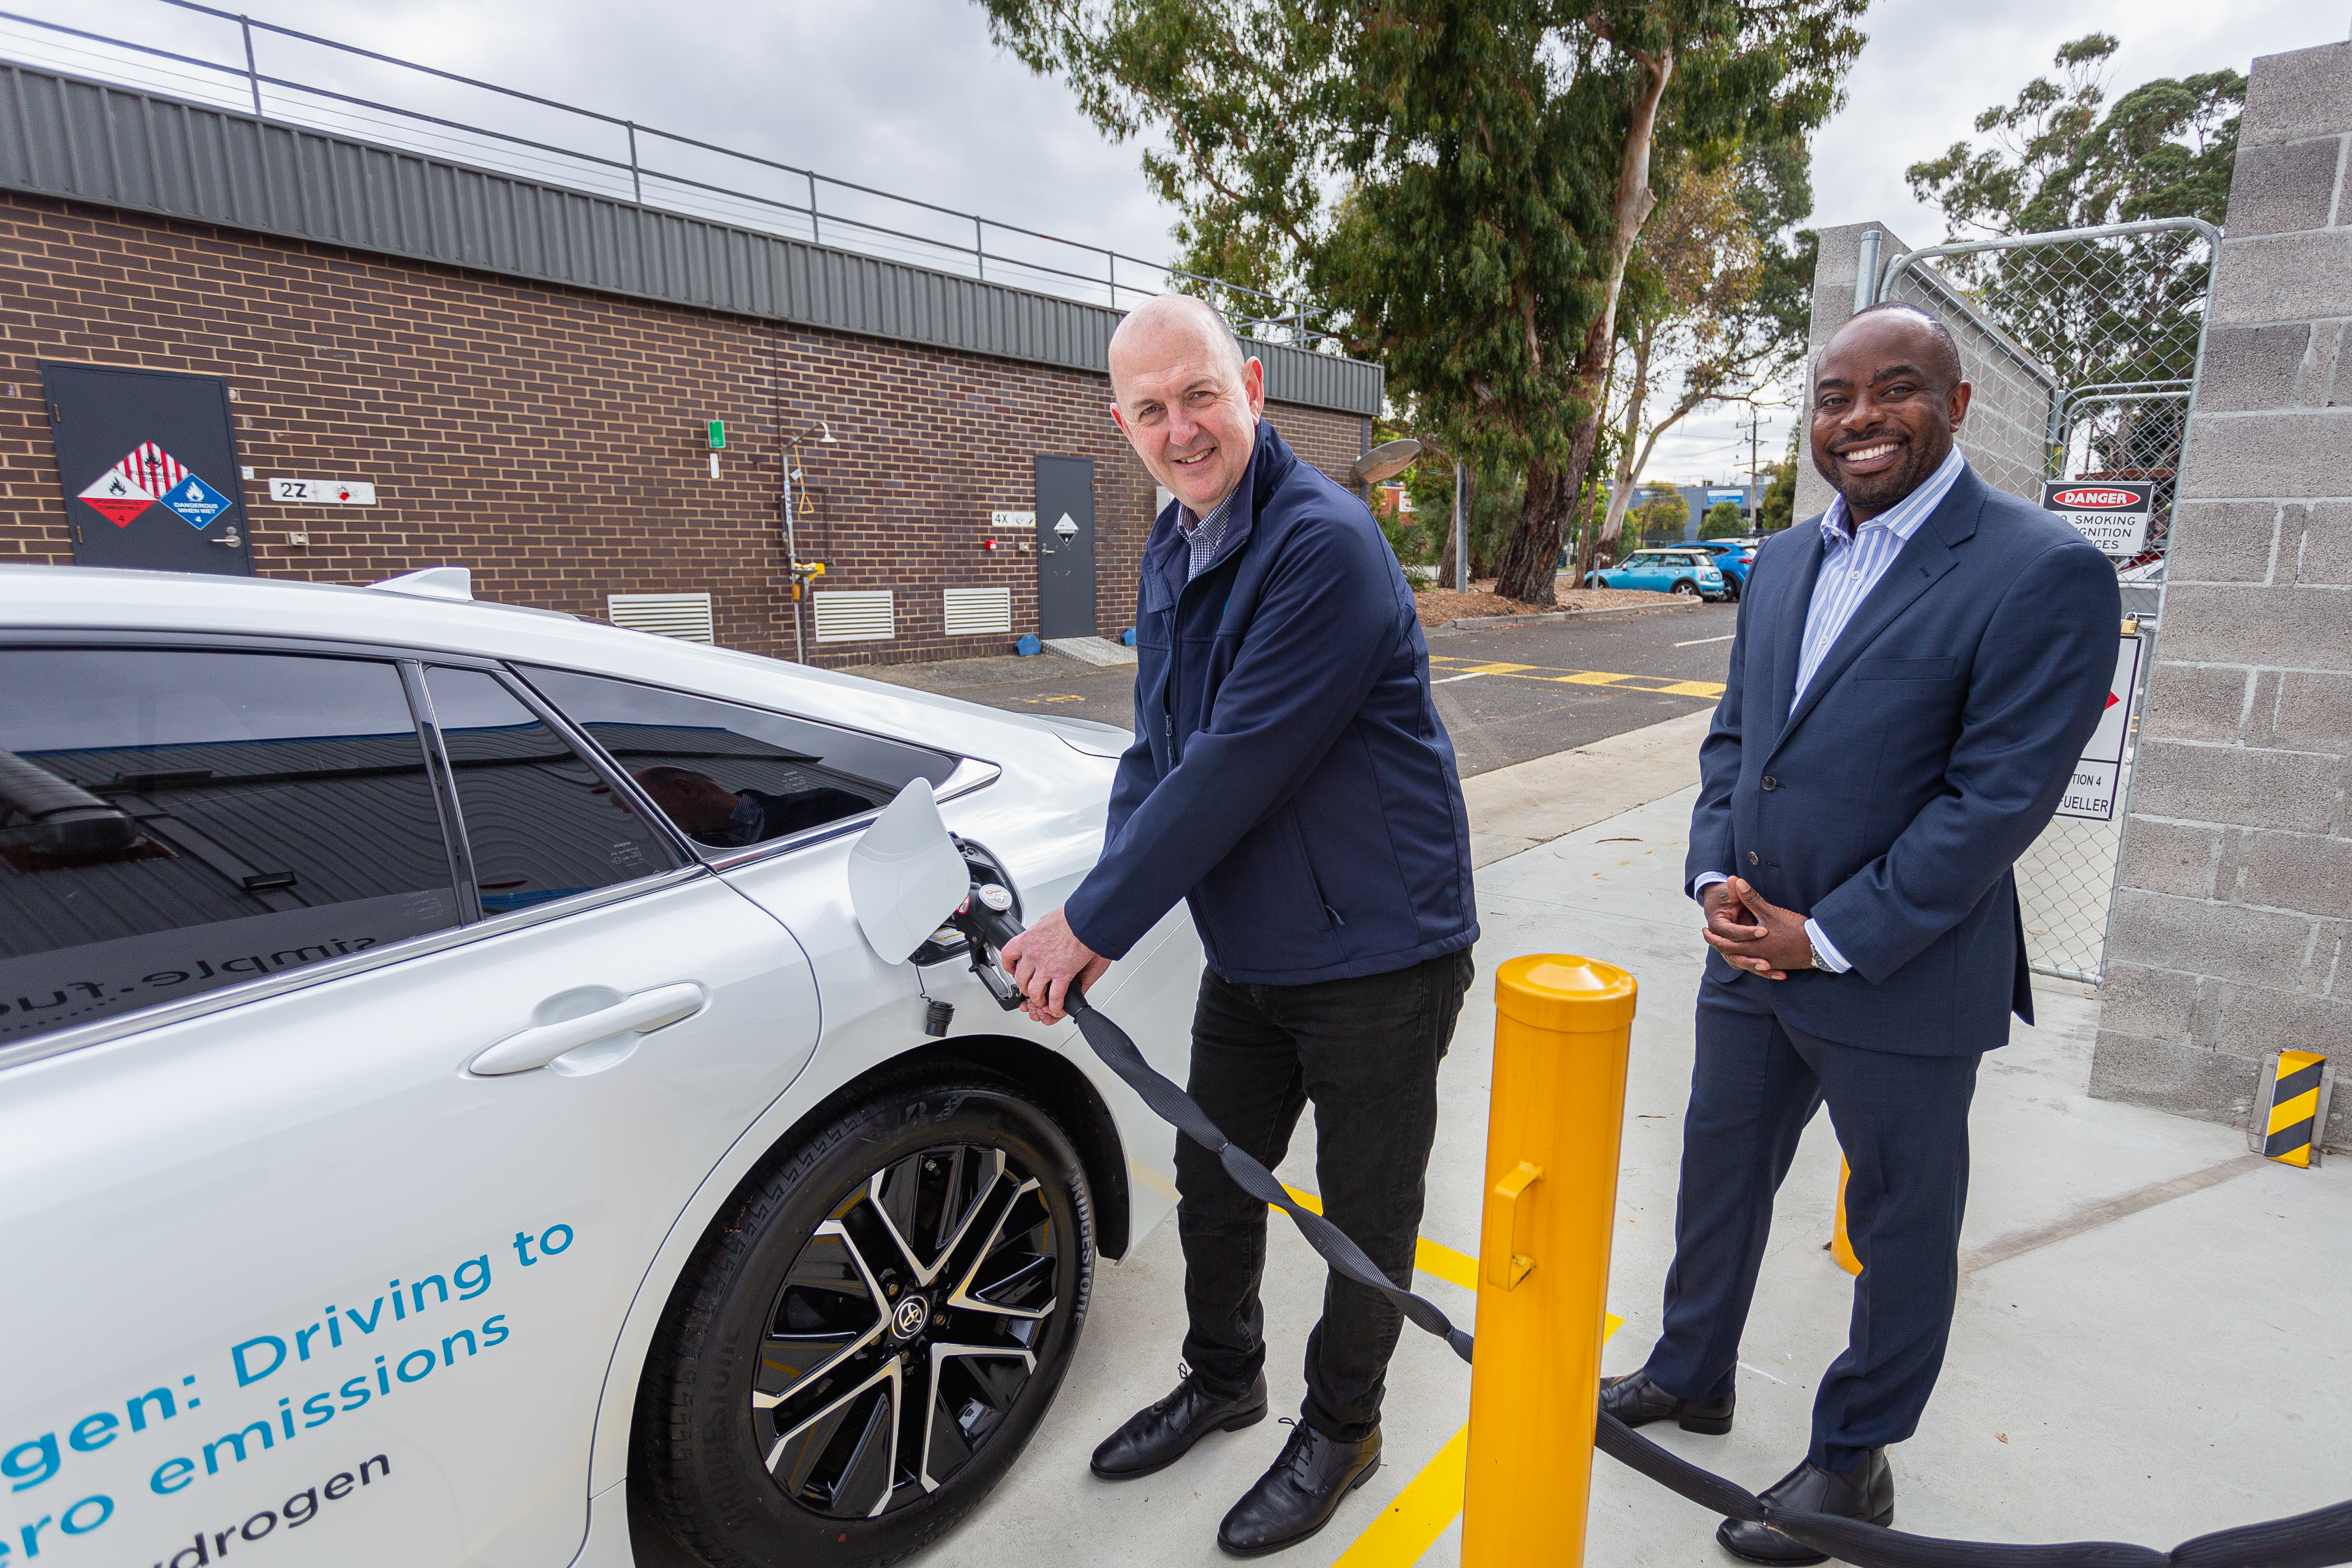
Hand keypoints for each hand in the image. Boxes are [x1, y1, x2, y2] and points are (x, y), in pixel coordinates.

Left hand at [998, 906, 1110, 1022]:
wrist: (1084, 920)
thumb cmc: (1070, 917)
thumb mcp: (1046, 920)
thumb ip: (1041, 931)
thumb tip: (1042, 934)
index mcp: (1028, 939)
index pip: (1008, 955)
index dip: (1009, 965)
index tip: (1013, 968)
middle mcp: (1033, 954)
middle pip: (1020, 978)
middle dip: (1024, 986)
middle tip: (1029, 989)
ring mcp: (1046, 966)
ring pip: (1033, 991)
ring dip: (1037, 999)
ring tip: (1042, 1001)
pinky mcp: (1062, 974)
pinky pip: (1055, 997)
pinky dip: (1055, 1006)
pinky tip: (1057, 1007)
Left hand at [1701, 876, 1813, 980]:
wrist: (1817, 946)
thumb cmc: (1793, 929)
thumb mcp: (1769, 912)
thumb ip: (1751, 899)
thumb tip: (1738, 883)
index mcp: (1750, 945)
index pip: (1724, 944)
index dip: (1712, 938)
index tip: (1705, 930)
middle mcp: (1756, 957)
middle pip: (1731, 954)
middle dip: (1719, 945)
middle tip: (1709, 937)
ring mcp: (1767, 962)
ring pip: (1744, 961)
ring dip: (1734, 954)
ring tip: (1728, 946)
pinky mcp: (1777, 964)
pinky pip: (1758, 966)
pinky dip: (1751, 961)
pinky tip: (1751, 957)